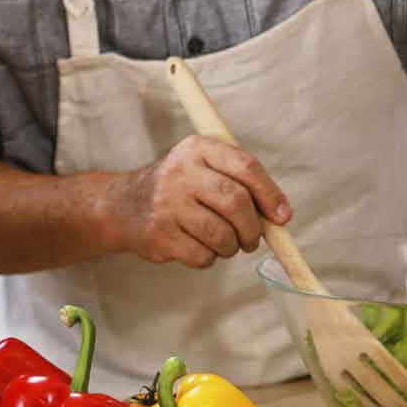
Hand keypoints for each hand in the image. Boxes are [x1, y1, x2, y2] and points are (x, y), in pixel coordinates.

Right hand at [100, 135, 290, 267]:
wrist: (123, 206)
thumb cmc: (180, 189)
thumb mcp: (204, 168)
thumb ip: (241, 183)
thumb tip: (280, 217)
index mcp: (197, 148)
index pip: (245, 166)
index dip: (270, 194)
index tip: (282, 217)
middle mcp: (180, 172)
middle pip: (236, 202)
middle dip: (253, 228)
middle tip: (252, 239)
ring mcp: (167, 204)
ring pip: (222, 234)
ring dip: (232, 247)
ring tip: (225, 244)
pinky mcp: (159, 234)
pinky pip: (202, 255)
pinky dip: (210, 258)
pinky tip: (199, 247)